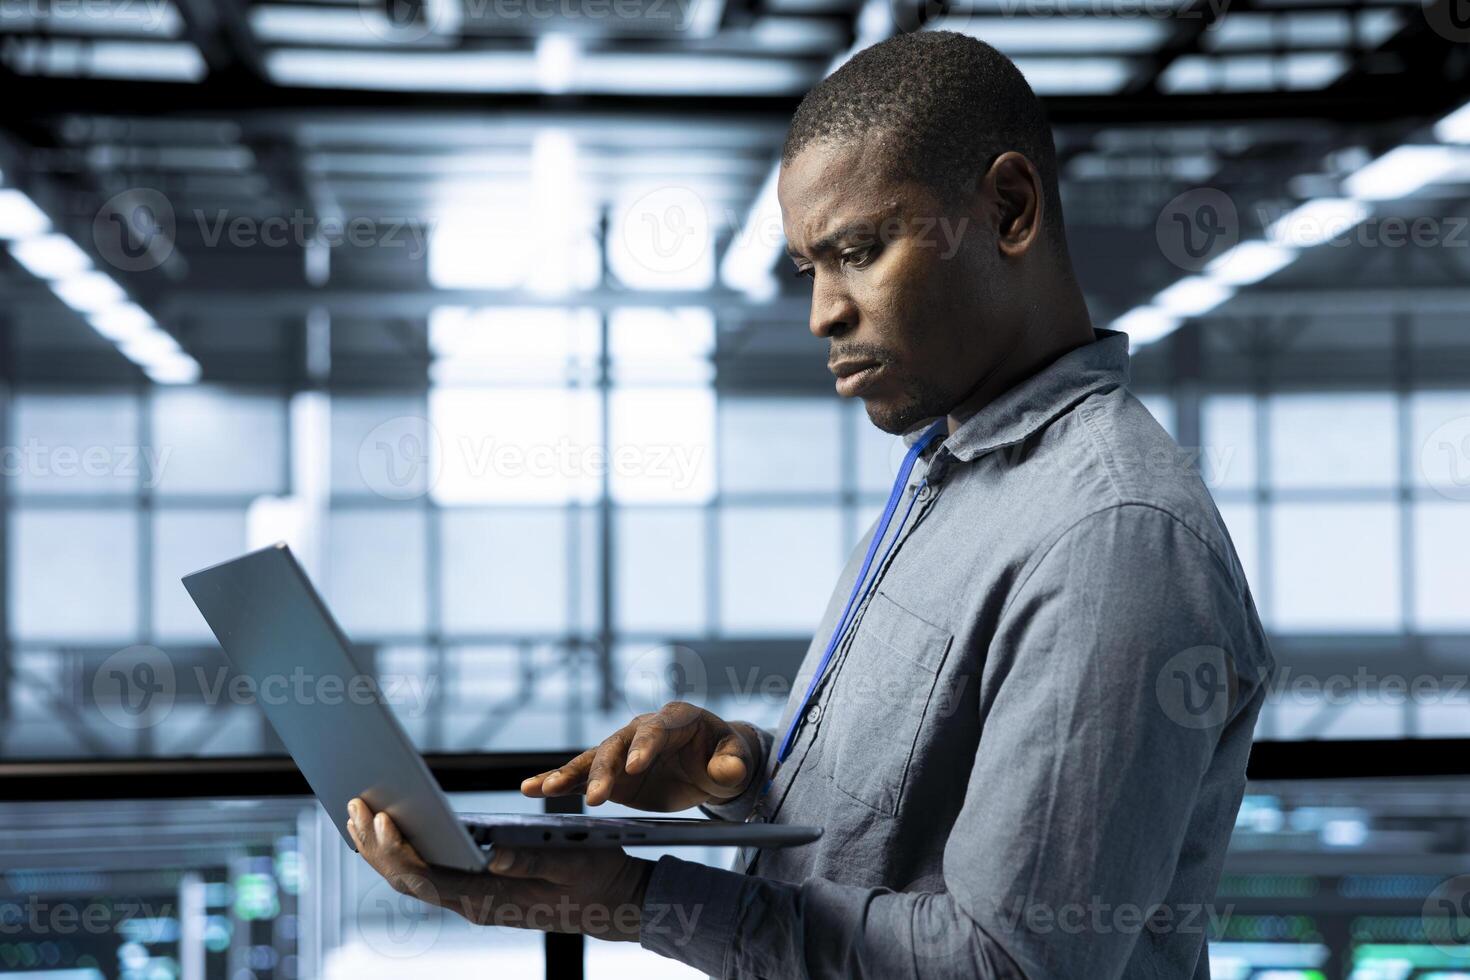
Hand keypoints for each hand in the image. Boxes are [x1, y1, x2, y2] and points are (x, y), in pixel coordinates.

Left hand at [346, 798, 653, 940]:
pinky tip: (390, 833)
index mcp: (491, 900)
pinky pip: (429, 875)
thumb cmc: (598, 881)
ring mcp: (473, 901)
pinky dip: (403, 852)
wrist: (615, 906)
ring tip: (356, 815)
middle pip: (408, 880)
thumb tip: (492, 855)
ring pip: (413, 879)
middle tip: (353, 805)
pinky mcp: (479, 891)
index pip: (427, 878)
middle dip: (375, 845)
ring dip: (381, 850)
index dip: (397, 849)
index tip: (379, 817)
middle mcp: (473, 905)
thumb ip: (532, 862)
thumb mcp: (572, 865)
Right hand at [520, 701, 759, 810]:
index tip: (634, 768)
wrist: (714, 765)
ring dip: (569, 775)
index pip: (656, 730)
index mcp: (676, 719)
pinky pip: (582, 775)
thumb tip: (727, 770)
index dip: (645, 747)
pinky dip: (558, 781)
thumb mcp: (738, 761)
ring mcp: (623, 750)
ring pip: (593, 759)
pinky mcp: (612, 772)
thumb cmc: (728, 758)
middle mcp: (643, 729)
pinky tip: (531, 789)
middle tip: (597, 797)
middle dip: (606, 770)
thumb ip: (733, 763)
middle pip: (618, 745)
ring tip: (542, 790)